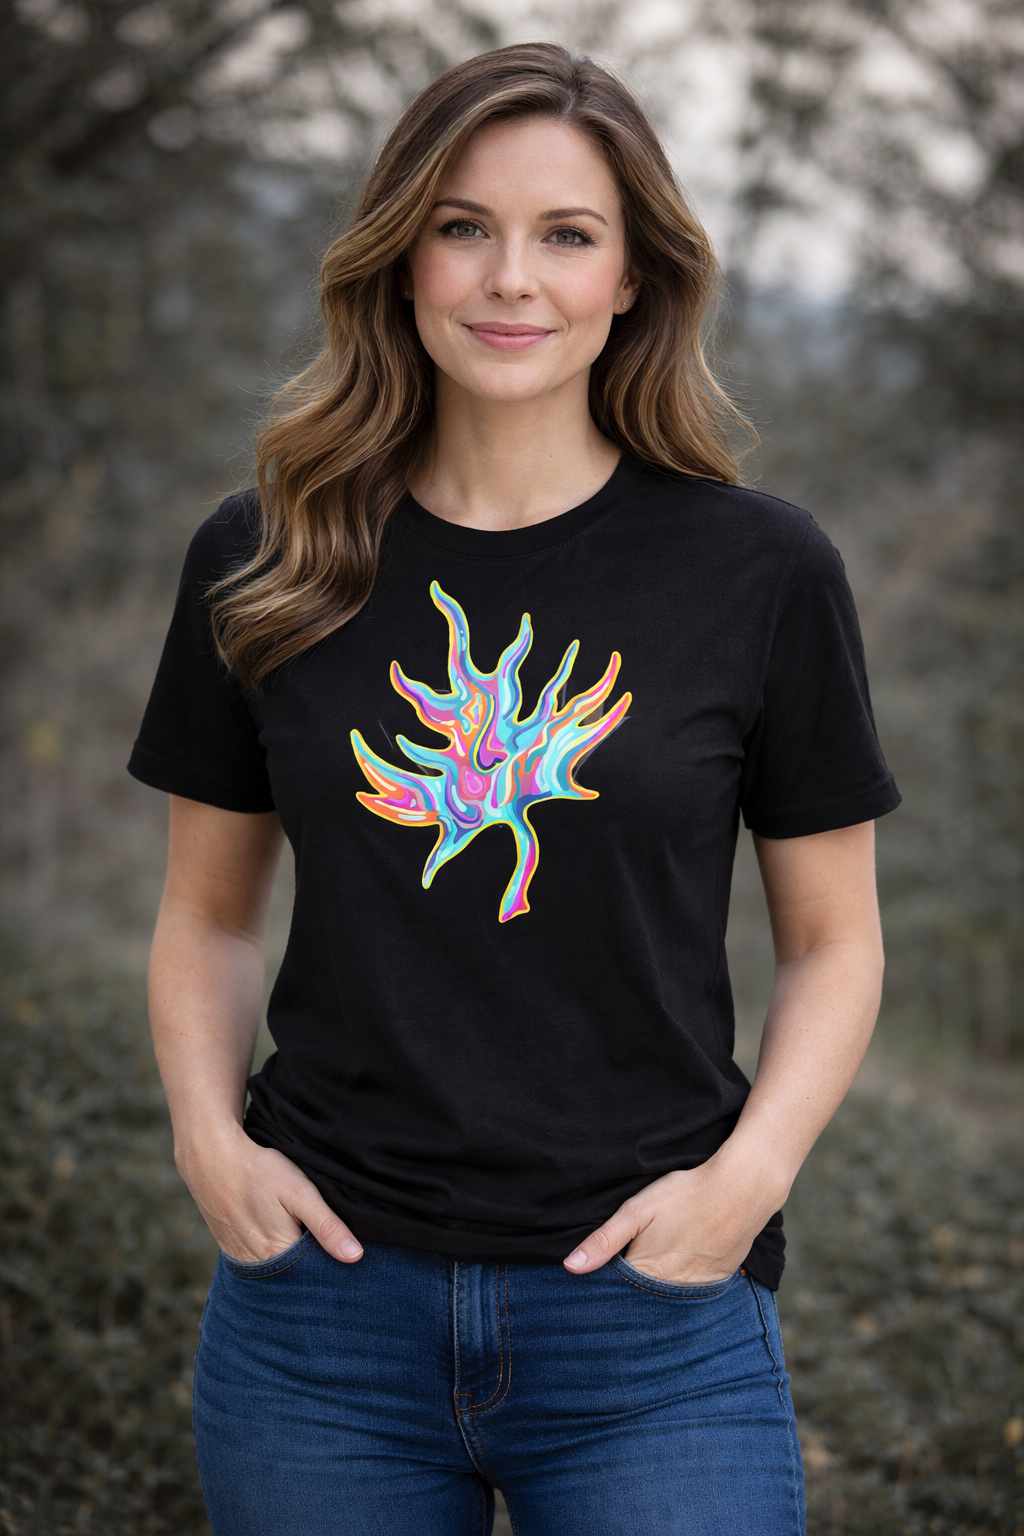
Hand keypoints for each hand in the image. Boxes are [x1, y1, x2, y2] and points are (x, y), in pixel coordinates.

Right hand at [175, 1123, 364, 1264]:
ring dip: (290, 1262)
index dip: (331, 1264)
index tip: (344, 1254)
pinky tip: (278, 1237)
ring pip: (276, 1270)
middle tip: (321, 1239)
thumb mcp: (300, 1193)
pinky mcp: (230, 1248)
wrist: (211, 1159)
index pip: (316, 1274)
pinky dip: (270, 1256)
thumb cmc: (260, 1172)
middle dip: (312, 1265)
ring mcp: (241, 1258)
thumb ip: (327, 1226)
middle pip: (295, 1275)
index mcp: (279, 1255)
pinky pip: (257, 1262)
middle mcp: (258, 1265)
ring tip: (300, 1238)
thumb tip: (355, 1257)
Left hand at [562, 1163, 764, 1282]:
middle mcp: (671, 1290)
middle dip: (630, 1296)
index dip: (605, 1289)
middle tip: (628, 1272)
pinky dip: (682, 1287)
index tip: (593, 1287)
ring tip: (656, 1267)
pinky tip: (680, 1266)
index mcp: (647, 1274)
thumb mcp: (637, 1210)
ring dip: (657, 1293)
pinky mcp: (717, 1281)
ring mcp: (697, 1288)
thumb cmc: (685, 1195)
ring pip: (668, 1299)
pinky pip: (692, 1293)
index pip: (617, 1295)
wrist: (740, 1189)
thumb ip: (604, 1241)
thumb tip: (570, 1268)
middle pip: (642, 1301)